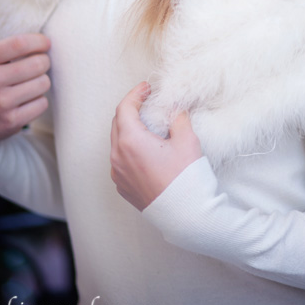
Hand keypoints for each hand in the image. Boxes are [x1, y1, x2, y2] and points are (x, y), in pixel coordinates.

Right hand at [0, 34, 50, 141]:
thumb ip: (5, 53)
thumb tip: (42, 44)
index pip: (20, 44)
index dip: (39, 41)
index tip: (45, 43)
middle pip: (38, 63)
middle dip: (43, 62)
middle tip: (39, 65)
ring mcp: (1, 103)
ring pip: (43, 83)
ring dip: (41, 82)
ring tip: (29, 84)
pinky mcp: (11, 122)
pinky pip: (42, 103)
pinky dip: (38, 101)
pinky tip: (26, 101)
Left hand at [110, 81, 201, 210]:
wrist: (186, 216)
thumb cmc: (186, 177)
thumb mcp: (187, 140)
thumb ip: (178, 118)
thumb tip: (175, 109)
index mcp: (130, 141)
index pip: (124, 108)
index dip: (135, 94)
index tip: (147, 88)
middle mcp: (118, 157)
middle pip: (118, 123)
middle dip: (131, 109)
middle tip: (147, 102)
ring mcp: (118, 174)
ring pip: (117, 143)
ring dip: (129, 130)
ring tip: (147, 125)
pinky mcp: (123, 187)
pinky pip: (120, 161)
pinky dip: (129, 148)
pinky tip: (146, 149)